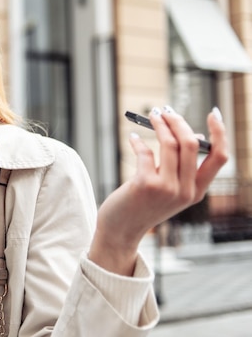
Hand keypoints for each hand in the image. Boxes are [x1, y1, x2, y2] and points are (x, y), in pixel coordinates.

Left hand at [88, 106, 228, 275]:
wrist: (122, 230)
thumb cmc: (144, 206)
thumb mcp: (170, 190)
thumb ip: (182, 168)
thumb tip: (194, 136)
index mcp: (197, 191)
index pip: (220, 158)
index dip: (219, 133)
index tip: (213, 114)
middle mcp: (186, 191)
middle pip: (192, 144)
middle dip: (178, 122)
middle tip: (166, 111)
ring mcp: (166, 188)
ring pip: (170, 144)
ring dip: (160, 125)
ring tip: (151, 116)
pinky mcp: (145, 184)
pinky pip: (146, 152)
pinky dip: (138, 141)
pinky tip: (134, 138)